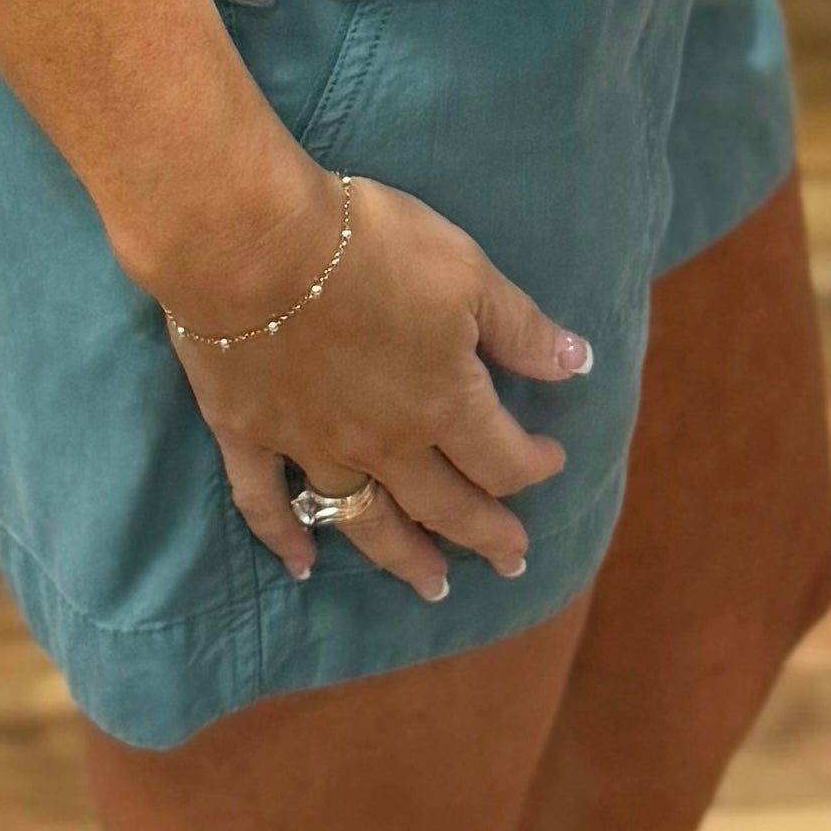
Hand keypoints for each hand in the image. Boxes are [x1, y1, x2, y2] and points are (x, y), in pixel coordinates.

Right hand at [161, 167, 594, 602]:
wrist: (252, 245)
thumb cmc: (370, 246)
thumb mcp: (466, 271)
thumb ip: (521, 327)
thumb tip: (580, 365)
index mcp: (442, 403)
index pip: (502, 457)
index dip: (534, 465)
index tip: (551, 459)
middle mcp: (384, 443)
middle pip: (444, 506)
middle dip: (484, 534)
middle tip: (510, 561)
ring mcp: (313, 446)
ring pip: (366, 519)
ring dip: (403, 556)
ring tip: (432, 585)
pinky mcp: (249, 434)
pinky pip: (266, 503)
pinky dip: (284, 538)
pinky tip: (301, 565)